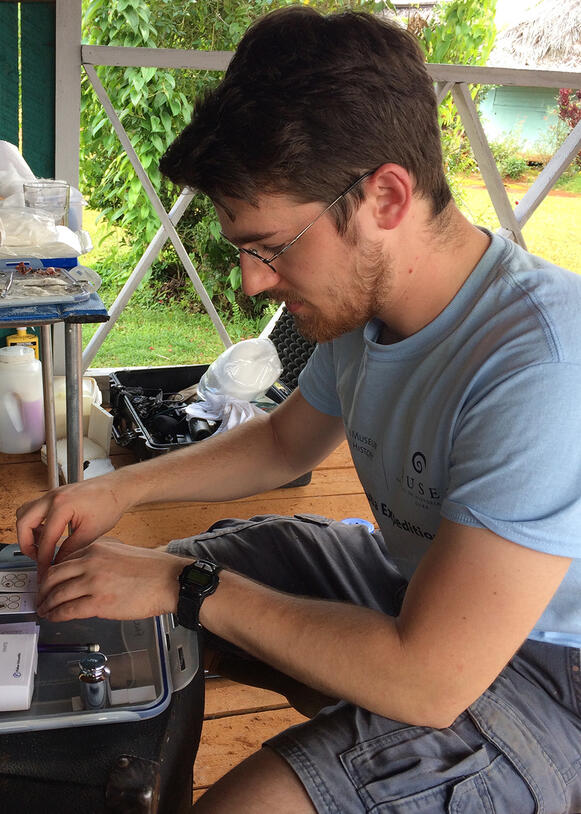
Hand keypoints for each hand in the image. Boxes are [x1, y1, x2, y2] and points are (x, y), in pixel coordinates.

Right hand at [16, 473, 130, 577]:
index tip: (45, 571)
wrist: (118, 488)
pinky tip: (49, 534)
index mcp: (61, 506)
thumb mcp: (91, 533)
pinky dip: (35, 523)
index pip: (45, 539)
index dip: (44, 560)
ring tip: (43, 545)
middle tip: (38, 558)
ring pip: (24, 513)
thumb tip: (57, 563)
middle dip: (27, 544)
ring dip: (28, 531)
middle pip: (23, 523)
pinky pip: (34, 509)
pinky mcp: (54, 495)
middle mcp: (51, 497)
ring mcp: (51, 494)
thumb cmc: (109, 504)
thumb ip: (70, 550)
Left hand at [35, 537, 187, 621]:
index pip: (63, 560)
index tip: (48, 582)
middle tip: (40, 597)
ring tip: (44, 610)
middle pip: (52, 575)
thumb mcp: (122, 552)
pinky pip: (68, 610)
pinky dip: (56, 615)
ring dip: (46, 604)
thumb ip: (101, 558)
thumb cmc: (153, 569)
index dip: (51, 574)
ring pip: (57, 594)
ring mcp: (94, 582)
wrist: (170, 580)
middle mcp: (91, 562)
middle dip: (42, 589)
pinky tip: (54, 617)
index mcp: (96, 548)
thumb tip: (85, 571)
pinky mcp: (99, 603)